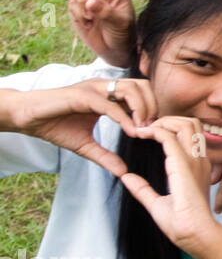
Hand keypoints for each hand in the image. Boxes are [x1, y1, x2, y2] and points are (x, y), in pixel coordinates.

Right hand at [4, 77, 155, 175]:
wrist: (27, 118)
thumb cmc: (54, 126)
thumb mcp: (85, 146)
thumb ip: (105, 156)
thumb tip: (123, 172)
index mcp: (108, 94)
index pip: (142, 92)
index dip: (153, 109)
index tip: (157, 130)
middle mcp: (104, 87)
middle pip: (143, 86)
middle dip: (154, 106)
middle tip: (154, 129)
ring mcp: (94, 88)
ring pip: (131, 89)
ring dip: (142, 109)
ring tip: (143, 130)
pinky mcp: (82, 95)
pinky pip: (110, 104)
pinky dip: (124, 117)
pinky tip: (131, 131)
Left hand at [120, 115, 220, 255]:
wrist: (194, 234)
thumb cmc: (183, 225)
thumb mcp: (157, 204)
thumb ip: (143, 189)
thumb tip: (128, 178)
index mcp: (196, 168)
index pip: (190, 135)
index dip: (170, 128)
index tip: (148, 134)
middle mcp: (198, 160)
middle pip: (190, 123)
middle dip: (168, 119)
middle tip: (146, 128)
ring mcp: (193, 161)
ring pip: (184, 124)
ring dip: (162, 122)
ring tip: (144, 129)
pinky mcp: (183, 164)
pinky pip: (169, 136)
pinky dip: (154, 131)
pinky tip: (141, 134)